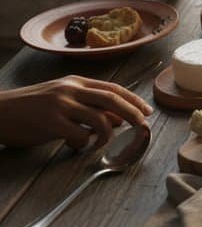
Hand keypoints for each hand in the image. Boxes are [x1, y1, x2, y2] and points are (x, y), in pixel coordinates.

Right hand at [0, 76, 152, 149]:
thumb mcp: (61, 100)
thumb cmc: (29, 109)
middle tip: (143, 126)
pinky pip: (80, 135)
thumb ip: (87, 106)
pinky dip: (83, 143)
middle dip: (133, 113)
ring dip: (107, 134)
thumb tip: (118, 119)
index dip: (133, 100)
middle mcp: (70, 89)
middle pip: (112, 99)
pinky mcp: (51, 121)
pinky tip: (74, 145)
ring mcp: (60, 104)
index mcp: (74, 82)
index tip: (146, 111)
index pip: (112, 88)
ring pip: (100, 118)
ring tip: (101, 143)